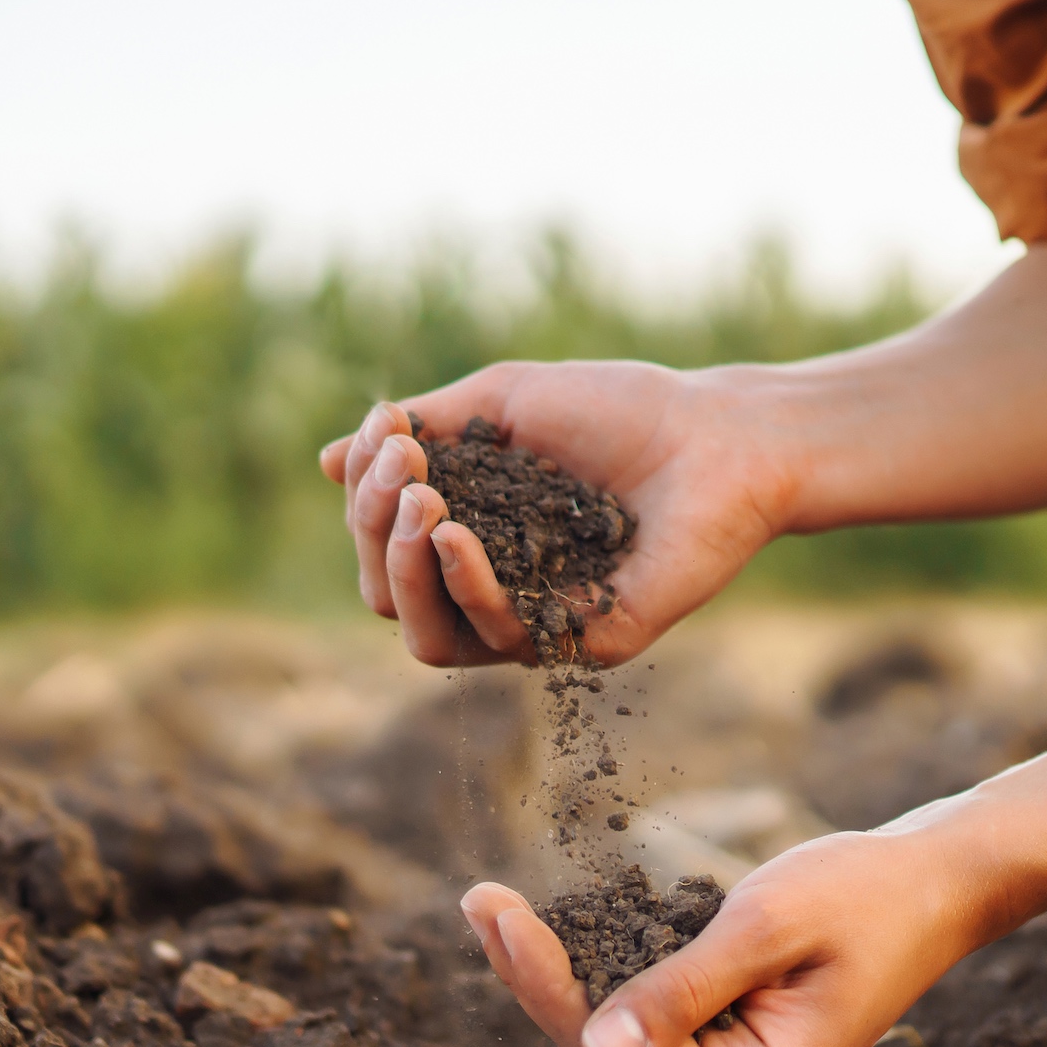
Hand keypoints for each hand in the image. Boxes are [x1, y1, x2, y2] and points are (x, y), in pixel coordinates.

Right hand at [318, 361, 800, 666]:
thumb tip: (327, 461)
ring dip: (402, 569)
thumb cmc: (619, 410)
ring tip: (421, 503)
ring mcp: (537, 622)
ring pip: (426, 637)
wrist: (719, 435)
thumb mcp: (501, 402)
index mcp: (471, 536)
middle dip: (372, 531)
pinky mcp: (583, 644)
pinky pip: (496, 639)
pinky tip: (454, 534)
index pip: (382, 544)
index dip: (365, 495)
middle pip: (388, 597)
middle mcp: (495, 588)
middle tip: (404, 470)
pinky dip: (464, 586)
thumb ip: (420, 431)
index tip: (390, 430)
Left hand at [457, 831, 986, 1046]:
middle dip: (539, 979)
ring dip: (561, 975)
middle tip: (478, 901)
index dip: (544, 987)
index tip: (493, 911)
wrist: (937, 886)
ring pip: (621, 1040)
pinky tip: (555, 930)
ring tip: (495, 909)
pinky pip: (650, 1023)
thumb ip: (681, 989)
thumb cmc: (863, 893)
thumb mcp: (765, 926)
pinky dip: (604, 973)